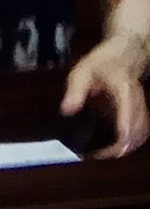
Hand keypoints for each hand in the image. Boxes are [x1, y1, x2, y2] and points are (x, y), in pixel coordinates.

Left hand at [62, 37, 149, 158]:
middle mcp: (137, 102)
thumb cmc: (103, 61)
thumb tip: (66, 111)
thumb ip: (75, 91)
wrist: (126, 52)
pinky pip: (141, 129)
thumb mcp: (83, 72)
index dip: (123, 136)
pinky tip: (116, 146)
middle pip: (138, 131)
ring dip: (128, 146)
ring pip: (142, 132)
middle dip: (123, 147)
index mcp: (124, 92)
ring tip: (107, 154)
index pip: (129, 117)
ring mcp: (141, 107)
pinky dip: (132, 140)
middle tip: (101, 156)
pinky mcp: (139, 110)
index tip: (112, 151)